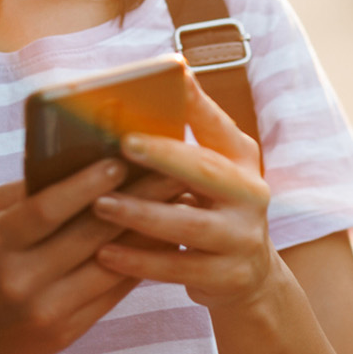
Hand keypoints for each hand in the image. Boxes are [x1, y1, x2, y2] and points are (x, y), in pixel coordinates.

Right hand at [0, 158, 184, 353]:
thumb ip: (15, 196)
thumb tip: (69, 162)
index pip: (46, 210)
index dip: (85, 185)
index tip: (121, 160)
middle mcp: (20, 280)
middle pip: (89, 234)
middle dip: (136, 199)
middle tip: (171, 171)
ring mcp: (46, 310)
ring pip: (111, 265)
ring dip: (150, 232)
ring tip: (179, 202)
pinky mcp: (66, 332)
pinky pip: (113, 293)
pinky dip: (141, 264)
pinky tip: (164, 241)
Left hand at [90, 70, 276, 315]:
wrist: (249, 275)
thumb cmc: (212, 210)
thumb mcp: (210, 173)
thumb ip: (185, 142)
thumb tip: (141, 97)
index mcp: (242, 161)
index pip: (219, 125)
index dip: (196, 103)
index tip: (171, 77)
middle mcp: (252, 195)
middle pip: (207, 170)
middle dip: (164, 155)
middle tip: (123, 142)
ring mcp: (244, 238)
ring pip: (189, 225)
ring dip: (141, 214)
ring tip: (100, 205)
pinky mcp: (230, 276)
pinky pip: (179, 268)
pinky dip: (140, 260)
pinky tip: (105, 253)